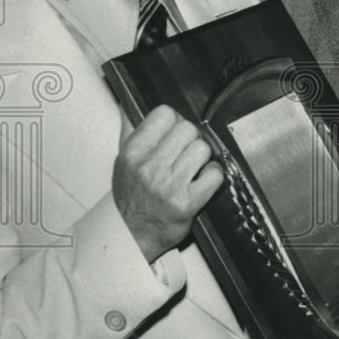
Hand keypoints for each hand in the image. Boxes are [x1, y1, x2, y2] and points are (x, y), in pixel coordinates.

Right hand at [112, 105, 223, 262]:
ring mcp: (168, 186)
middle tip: (185, 153)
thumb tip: (130, 104)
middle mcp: (149, 168)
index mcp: (133, 153)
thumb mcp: (123, 161)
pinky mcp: (187, 203)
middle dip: (190, 139)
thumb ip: (130, 130)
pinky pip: (215, 174)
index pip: (165, 114)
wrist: (131, 235)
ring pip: (203, 149)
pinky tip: (202, 180)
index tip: (174, 131)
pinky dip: (213, 176)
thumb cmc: (131, 197)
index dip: (175, 120)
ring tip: (192, 168)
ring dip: (202, 158)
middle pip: (188, 129)